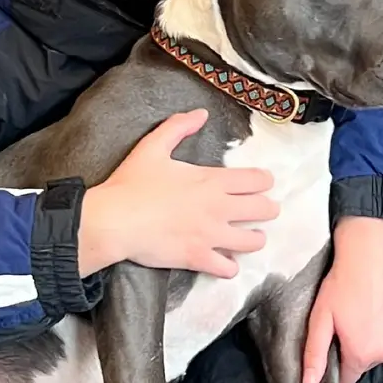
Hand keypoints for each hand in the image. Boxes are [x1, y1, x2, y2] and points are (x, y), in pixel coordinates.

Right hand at [78, 109, 278, 277]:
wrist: (113, 220)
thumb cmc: (132, 183)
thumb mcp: (152, 146)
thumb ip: (178, 127)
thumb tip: (201, 113)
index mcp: (211, 180)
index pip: (257, 179)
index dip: (265, 181)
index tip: (263, 183)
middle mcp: (218, 208)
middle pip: (264, 209)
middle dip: (269, 209)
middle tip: (264, 210)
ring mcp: (211, 235)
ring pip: (254, 242)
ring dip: (255, 238)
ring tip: (250, 237)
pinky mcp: (198, 258)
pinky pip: (228, 269)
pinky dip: (230, 267)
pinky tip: (226, 262)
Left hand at [302, 217, 382, 382]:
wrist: (370, 254)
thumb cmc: (342, 284)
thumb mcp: (320, 319)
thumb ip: (314, 355)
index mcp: (362, 355)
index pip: (347, 378)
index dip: (336, 363)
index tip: (333, 342)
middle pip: (364, 363)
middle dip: (354, 348)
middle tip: (346, 321)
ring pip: (380, 349)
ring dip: (372, 338)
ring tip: (362, 311)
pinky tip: (378, 308)